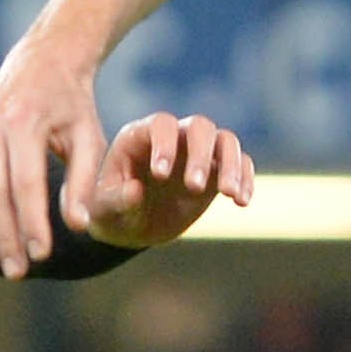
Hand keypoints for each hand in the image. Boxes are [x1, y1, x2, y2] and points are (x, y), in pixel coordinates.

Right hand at [0, 44, 108, 276]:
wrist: (41, 63)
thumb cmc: (72, 107)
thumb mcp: (89, 138)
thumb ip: (85, 182)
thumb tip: (79, 226)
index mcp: (24, 119)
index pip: (24, 183)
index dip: (30, 223)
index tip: (40, 255)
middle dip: (3, 236)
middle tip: (15, 271)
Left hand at [75, 112, 255, 249]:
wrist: (132, 226)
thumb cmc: (111, 213)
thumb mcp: (104, 212)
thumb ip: (115, 201)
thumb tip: (135, 191)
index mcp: (140, 137)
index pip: (161, 125)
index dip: (164, 144)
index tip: (161, 176)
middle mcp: (173, 139)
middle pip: (200, 127)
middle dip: (200, 155)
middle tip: (193, 188)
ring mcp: (198, 154)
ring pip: (226, 140)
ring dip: (231, 164)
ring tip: (230, 195)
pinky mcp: (217, 172)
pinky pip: (241, 164)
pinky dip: (246, 179)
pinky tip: (242, 202)